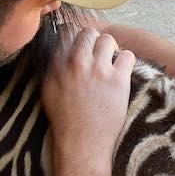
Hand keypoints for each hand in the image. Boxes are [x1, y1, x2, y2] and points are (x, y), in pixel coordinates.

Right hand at [42, 28, 134, 164]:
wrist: (81, 143)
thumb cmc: (64, 120)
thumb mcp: (48, 90)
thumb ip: (52, 67)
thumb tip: (58, 51)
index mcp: (58, 65)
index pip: (67, 33)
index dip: (75, 37)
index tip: (81, 45)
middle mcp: (77, 63)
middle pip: (88, 32)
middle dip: (93, 41)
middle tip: (97, 54)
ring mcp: (98, 70)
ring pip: (108, 39)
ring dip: (110, 48)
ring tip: (109, 62)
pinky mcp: (118, 80)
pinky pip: (127, 55)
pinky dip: (125, 60)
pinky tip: (120, 72)